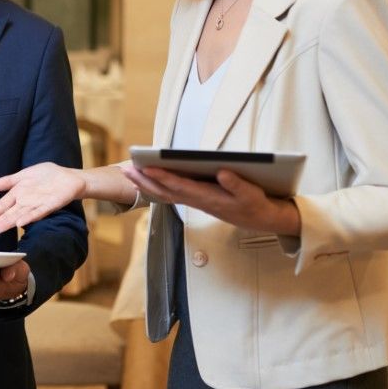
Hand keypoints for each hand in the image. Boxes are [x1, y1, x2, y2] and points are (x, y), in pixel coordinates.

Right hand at [0, 163, 84, 239]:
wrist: (70, 177)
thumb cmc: (47, 176)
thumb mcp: (24, 175)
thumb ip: (8, 181)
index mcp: (18, 194)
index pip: (2, 205)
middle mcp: (26, 202)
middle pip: (8, 214)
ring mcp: (37, 204)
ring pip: (19, 216)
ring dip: (8, 223)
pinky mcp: (49, 205)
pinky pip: (38, 212)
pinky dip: (29, 217)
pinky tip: (20, 223)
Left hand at [124, 167, 300, 234]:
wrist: (261, 220)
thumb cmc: (256, 205)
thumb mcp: (252, 195)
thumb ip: (238, 185)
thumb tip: (223, 172)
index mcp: (209, 198)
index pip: (181, 187)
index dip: (163, 177)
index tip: (146, 168)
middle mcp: (198, 200)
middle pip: (166, 191)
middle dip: (145, 181)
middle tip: (125, 169)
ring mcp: (196, 201)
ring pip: (166, 193)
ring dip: (147, 183)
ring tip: (130, 171)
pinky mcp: (198, 199)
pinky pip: (172, 193)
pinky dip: (157, 185)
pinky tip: (148, 177)